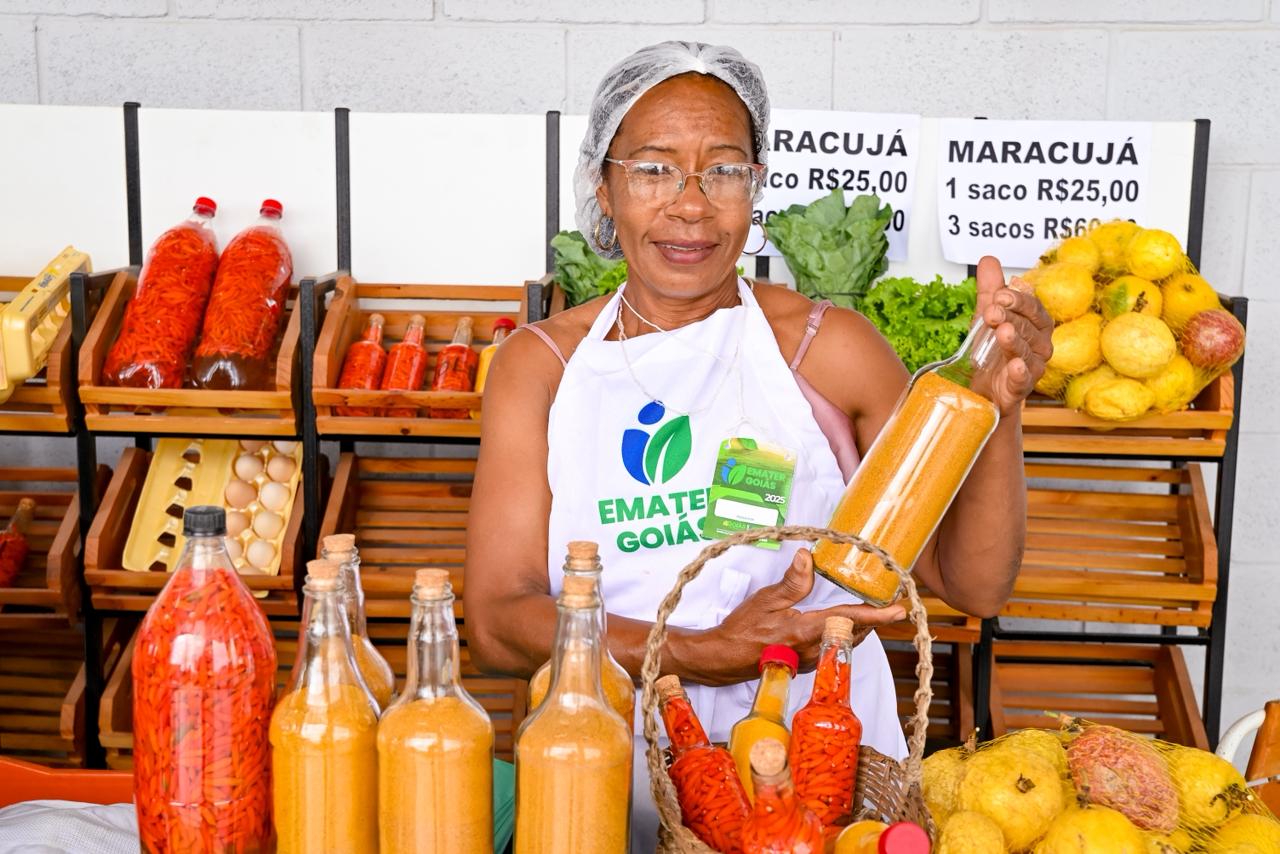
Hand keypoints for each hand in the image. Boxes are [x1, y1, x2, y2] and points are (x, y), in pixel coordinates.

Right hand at [698, 549, 906, 684]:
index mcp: (806, 630)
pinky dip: (842, 636)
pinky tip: (839, 625)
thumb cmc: (742, 630)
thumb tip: (808, 558)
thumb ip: (791, 582)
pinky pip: (833, 649)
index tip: (898, 610)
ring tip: (868, 611)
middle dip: (871, 619)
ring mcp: (811, 660)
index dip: (877, 615)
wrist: (725, 658)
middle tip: (887, 603)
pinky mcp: (806, 665)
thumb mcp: (765, 600)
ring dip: (857, 628)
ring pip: (845, 643)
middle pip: (854, 633)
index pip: (849, 620)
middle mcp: (813, 649)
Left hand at [975, 255, 1053, 416]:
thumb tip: (989, 260)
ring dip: (1015, 340)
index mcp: (1035, 325)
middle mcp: (1039, 345)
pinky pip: (1024, 380)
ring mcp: (1032, 368)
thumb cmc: (991, 352)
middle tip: (992, 311)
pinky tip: (1015, 366)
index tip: (1000, 293)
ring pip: (1027, 351)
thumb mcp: (986, 317)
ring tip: (1002, 332)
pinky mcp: (1020, 388)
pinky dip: (1020, 372)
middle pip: (1030, 328)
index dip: (1019, 300)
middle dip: (1011, 317)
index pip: (1033, 308)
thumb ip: (989, 290)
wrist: (983, 390)